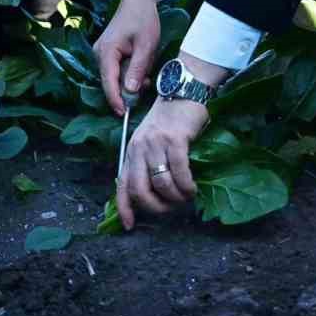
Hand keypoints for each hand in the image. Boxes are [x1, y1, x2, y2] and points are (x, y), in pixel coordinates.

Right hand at [94, 0, 163, 115]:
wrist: (137, 1)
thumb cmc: (143, 20)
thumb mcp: (146, 45)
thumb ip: (137, 69)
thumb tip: (130, 92)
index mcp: (106, 52)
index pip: (108, 82)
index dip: (115, 100)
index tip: (123, 114)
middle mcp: (99, 54)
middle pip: (111, 82)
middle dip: (128, 87)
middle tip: (147, 82)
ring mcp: (101, 54)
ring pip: (115, 77)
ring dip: (131, 78)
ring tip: (146, 66)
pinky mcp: (107, 54)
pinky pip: (117, 70)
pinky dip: (129, 71)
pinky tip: (141, 63)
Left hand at [116, 95, 208, 228]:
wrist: (183, 90)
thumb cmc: (170, 118)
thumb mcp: (151, 140)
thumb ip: (147, 162)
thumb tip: (154, 192)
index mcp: (132, 150)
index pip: (122, 184)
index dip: (124, 208)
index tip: (129, 226)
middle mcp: (139, 148)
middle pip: (140, 190)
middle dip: (155, 207)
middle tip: (171, 209)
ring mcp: (156, 143)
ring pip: (161, 184)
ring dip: (176, 198)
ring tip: (187, 197)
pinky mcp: (174, 140)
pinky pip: (179, 172)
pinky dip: (186, 186)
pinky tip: (192, 188)